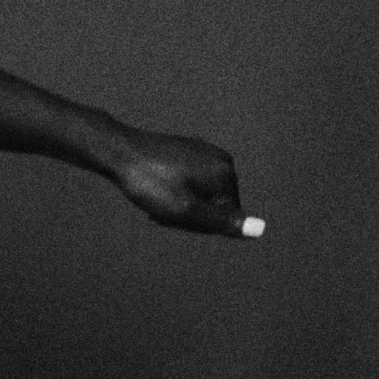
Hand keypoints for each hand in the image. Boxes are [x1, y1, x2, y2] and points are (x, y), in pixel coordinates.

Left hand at [111, 128, 263, 238]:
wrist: (117, 150)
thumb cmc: (150, 183)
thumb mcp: (186, 210)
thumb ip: (223, 223)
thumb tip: (261, 229)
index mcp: (226, 172)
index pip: (226, 219)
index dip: (198, 225)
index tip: (173, 216)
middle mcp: (221, 159)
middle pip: (214, 205)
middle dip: (190, 214)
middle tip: (161, 211)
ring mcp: (203, 152)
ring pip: (200, 195)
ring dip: (180, 205)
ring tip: (156, 200)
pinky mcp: (187, 150)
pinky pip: (190, 182)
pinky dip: (175, 191)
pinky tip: (155, 188)